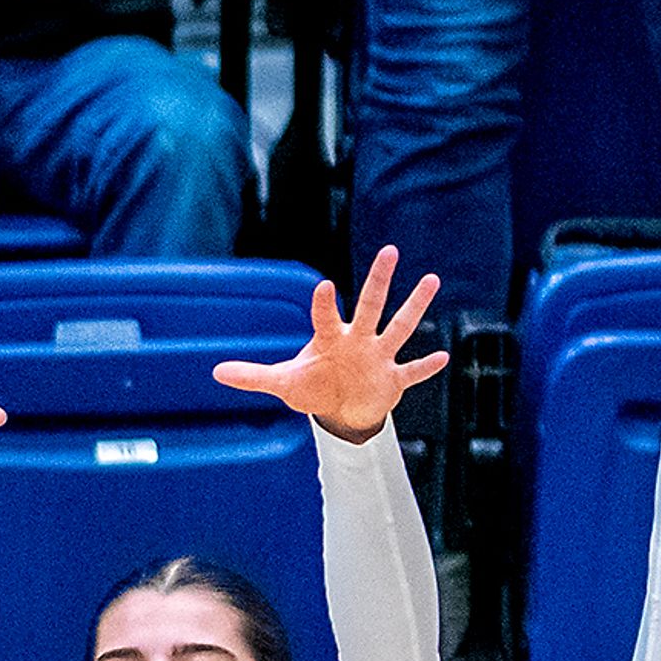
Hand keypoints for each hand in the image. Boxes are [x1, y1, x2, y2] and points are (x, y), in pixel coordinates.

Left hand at [213, 249, 449, 440]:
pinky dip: (427, 367)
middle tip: (389, 251)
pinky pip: (413, 371)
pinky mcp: (393, 379)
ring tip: (431, 279)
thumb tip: (216, 372)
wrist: (341, 409)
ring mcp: (379, 357)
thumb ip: (254, 376)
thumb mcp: (283, 384)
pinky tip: (444, 357)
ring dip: (415, 306)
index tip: (323, 286)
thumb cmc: (313, 388)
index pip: (326, 316)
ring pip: (401, 328)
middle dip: (379, 280)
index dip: (323, 304)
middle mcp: (358, 340)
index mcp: (331, 338)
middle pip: (371, 306)